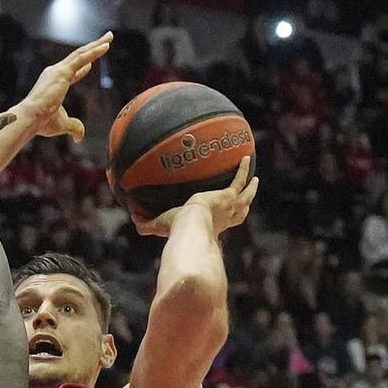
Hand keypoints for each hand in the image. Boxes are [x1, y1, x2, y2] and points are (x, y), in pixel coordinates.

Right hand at [21, 35, 111, 143]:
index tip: (90, 64)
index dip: (82, 68)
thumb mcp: (62, 124)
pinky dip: (94, 52)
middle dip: (93, 48)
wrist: (30, 118)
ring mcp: (58, 70)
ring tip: (109, 37)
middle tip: (106, 40)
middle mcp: (55, 73)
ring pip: (81, 53)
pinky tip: (105, 46)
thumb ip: (74, 127)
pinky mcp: (62, 72)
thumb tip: (80, 138)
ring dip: (96, 45)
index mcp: (54, 83)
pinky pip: (81, 58)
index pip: (71, 72)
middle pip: (78, 57)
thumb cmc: (41, 122)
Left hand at [136, 157, 258, 238]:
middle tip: (247, 198)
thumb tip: (132, 219)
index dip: (224, 222)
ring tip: (255, 180)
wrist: (189, 226)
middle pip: (239, 214)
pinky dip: (242, 169)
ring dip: (251, 190)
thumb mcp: (160, 225)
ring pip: (245, 198)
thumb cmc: (176, 230)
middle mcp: (223, 219)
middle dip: (243, 207)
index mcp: (212, 228)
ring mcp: (228, 207)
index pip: (221, 226)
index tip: (223, 220)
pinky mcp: (228, 196)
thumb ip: (146, 224)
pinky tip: (245, 157)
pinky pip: (238, 180)